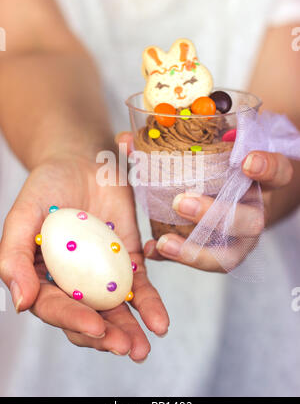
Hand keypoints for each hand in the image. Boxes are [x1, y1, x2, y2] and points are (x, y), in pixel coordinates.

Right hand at [0, 153, 168, 361]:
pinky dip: (149, 304)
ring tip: (142, 349)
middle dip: (106, 336)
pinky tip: (159, 322)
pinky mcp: (127, 261)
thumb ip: (16, 258)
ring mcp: (102, 273)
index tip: (96, 328)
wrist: (82, 161)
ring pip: (116, 309)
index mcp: (42, 277)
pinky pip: (139, 286)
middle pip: (88, 317)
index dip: (74, 321)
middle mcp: (73, 282)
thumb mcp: (23, 216)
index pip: (56, 308)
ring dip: (130, 330)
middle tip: (125, 348)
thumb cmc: (47, 186)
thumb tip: (20, 304)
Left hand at [144, 151, 292, 271]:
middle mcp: (255, 211)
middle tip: (182, 202)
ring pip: (231, 254)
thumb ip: (172, 144)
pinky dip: (178, 258)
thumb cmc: (215, 172)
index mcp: (259, 181)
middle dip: (216, 214)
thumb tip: (125, 139)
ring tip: (164, 243)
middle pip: (251, 220)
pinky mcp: (223, 255)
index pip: (278, 172)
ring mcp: (241, 238)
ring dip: (196, 250)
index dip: (267, 167)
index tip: (246, 161)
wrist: (227, 199)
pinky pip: (205, 264)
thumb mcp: (206, 153)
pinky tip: (154, 250)